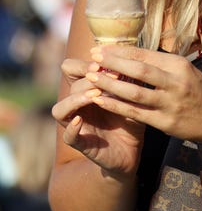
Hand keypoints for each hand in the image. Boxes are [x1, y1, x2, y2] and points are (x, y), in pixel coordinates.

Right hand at [52, 57, 144, 176]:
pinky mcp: (81, 144)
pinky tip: (80, 121)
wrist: (132, 151)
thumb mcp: (131, 97)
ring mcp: (77, 125)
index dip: (83, 64)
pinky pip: (68, 136)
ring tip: (95, 95)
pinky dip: (71, 128)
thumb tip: (132, 58)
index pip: (71, 70)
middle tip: (107, 76)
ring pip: (60, 110)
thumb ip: (128, 81)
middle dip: (89, 79)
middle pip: (71, 86)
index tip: (102, 61)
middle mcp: (78, 106)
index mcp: (86, 91)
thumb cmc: (130, 119)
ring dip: (76, 99)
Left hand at [84, 45, 201, 147]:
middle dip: (113, 63)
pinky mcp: (166, 122)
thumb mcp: (185, 70)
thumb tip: (131, 55)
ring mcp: (171, 104)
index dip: (121, 51)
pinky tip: (101, 100)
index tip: (102, 48)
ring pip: (135, 93)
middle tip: (92, 58)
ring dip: (111, 85)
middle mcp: (176, 82)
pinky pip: (136, 113)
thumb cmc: (200, 90)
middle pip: (139, 70)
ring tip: (91, 78)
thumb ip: (161, 64)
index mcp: (179, 65)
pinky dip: (116, 106)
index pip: (145, 54)